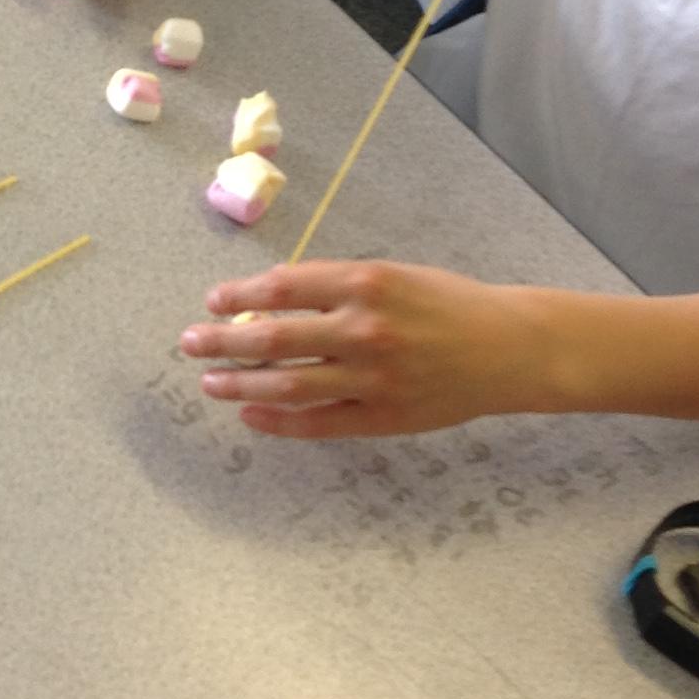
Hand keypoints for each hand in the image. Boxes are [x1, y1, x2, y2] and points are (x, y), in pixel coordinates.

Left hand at [180, 259, 540, 438]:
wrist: (508, 348)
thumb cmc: (446, 304)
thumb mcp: (393, 275)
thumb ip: (336, 286)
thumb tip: (270, 296)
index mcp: (366, 282)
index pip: (283, 288)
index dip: (240, 295)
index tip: (213, 301)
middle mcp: (364, 328)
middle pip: (274, 337)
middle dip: (223, 341)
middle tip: (190, 343)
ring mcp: (372, 377)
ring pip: (289, 384)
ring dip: (241, 384)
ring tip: (210, 383)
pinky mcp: (383, 416)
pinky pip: (318, 422)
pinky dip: (279, 421)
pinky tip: (252, 417)